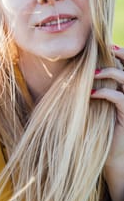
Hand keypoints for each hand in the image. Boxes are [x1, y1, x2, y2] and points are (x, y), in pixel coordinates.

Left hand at [92, 45, 123, 200]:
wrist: (111, 154)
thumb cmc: (102, 127)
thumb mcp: (98, 104)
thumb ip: (96, 88)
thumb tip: (80, 73)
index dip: (122, 54)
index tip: (108, 46)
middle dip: (122, 56)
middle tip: (109, 48)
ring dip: (110, 73)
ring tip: (94, 74)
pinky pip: (120, 98)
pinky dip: (106, 93)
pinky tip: (92, 94)